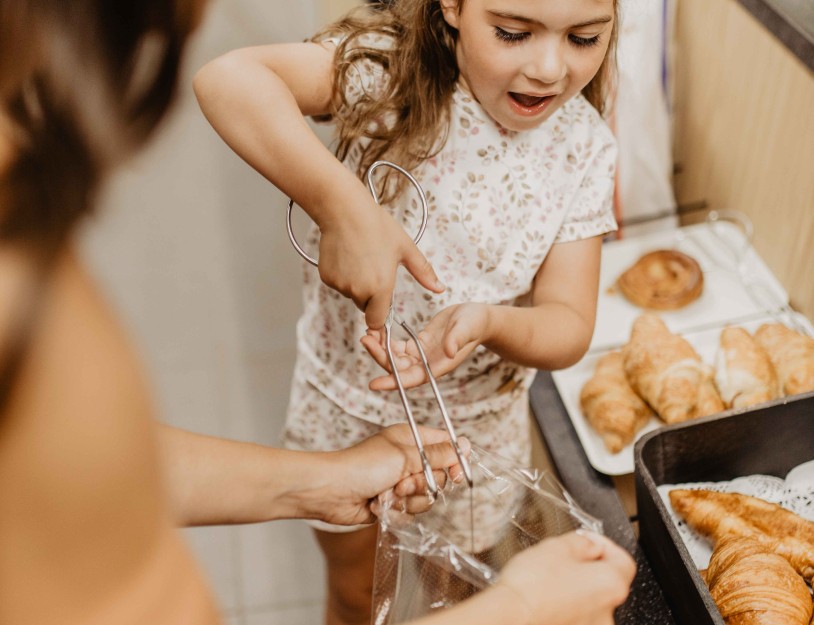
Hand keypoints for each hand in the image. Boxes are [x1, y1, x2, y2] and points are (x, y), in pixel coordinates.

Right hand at [316, 192, 443, 329]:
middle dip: (369, 295)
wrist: (345, 210)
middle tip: (373, 267)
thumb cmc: (376, 226)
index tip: (382, 303)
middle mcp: (358, 290)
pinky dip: (342, 276)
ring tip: (359, 257)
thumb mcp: (406, 248)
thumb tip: (439, 288)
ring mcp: (340, 284)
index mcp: (381, 287)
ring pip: (350, 294)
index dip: (380, 314)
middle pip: (364, 306)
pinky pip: (337, 284)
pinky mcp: (326, 278)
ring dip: (355, 284)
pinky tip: (346, 256)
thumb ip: (423, 272)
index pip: (377, 320)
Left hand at [319, 424, 470, 525]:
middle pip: (439, 476)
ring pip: (426, 498)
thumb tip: (465, 445)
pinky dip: (397, 511)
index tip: (455, 473)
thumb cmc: (363, 466)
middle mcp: (408, 460)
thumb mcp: (405, 456)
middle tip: (404, 483)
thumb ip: (437, 455)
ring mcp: (401, 482)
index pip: (445, 445)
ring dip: (409, 500)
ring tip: (388, 494)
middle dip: (423, 484)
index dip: (454, 460)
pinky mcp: (393, 503)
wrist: (331, 491)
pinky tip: (379, 504)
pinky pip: (411, 513)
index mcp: (411, 439)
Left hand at [360, 303, 490, 390]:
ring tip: (367, 333)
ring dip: (379, 348)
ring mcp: (421, 355)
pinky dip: (386, 340)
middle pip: (397, 368)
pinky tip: (376, 329)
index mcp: (438, 366)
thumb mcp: (467, 328)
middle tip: (365, 340)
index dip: (393, 382)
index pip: (412, 379)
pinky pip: (397, 346)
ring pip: (394, 357)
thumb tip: (448, 351)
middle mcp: (427, 365)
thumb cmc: (475, 324)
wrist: (476, 318)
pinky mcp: (417, 344)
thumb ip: (457, 338)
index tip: (373, 384)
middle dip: (380, 357)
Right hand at [496, 531, 635, 624]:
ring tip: (548, 580)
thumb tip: (589, 544)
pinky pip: (575, 617)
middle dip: (587, 567)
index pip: (623, 559)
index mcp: (611, 585)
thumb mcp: (557, 546)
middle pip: (606, 582)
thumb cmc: (531, 586)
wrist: (509, 615)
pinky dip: (565, 607)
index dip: (603, 544)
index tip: (587, 541)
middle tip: (563, 558)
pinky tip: (545, 598)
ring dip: (575, 589)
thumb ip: (582, 542)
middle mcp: (607, 614)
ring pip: (589, 602)